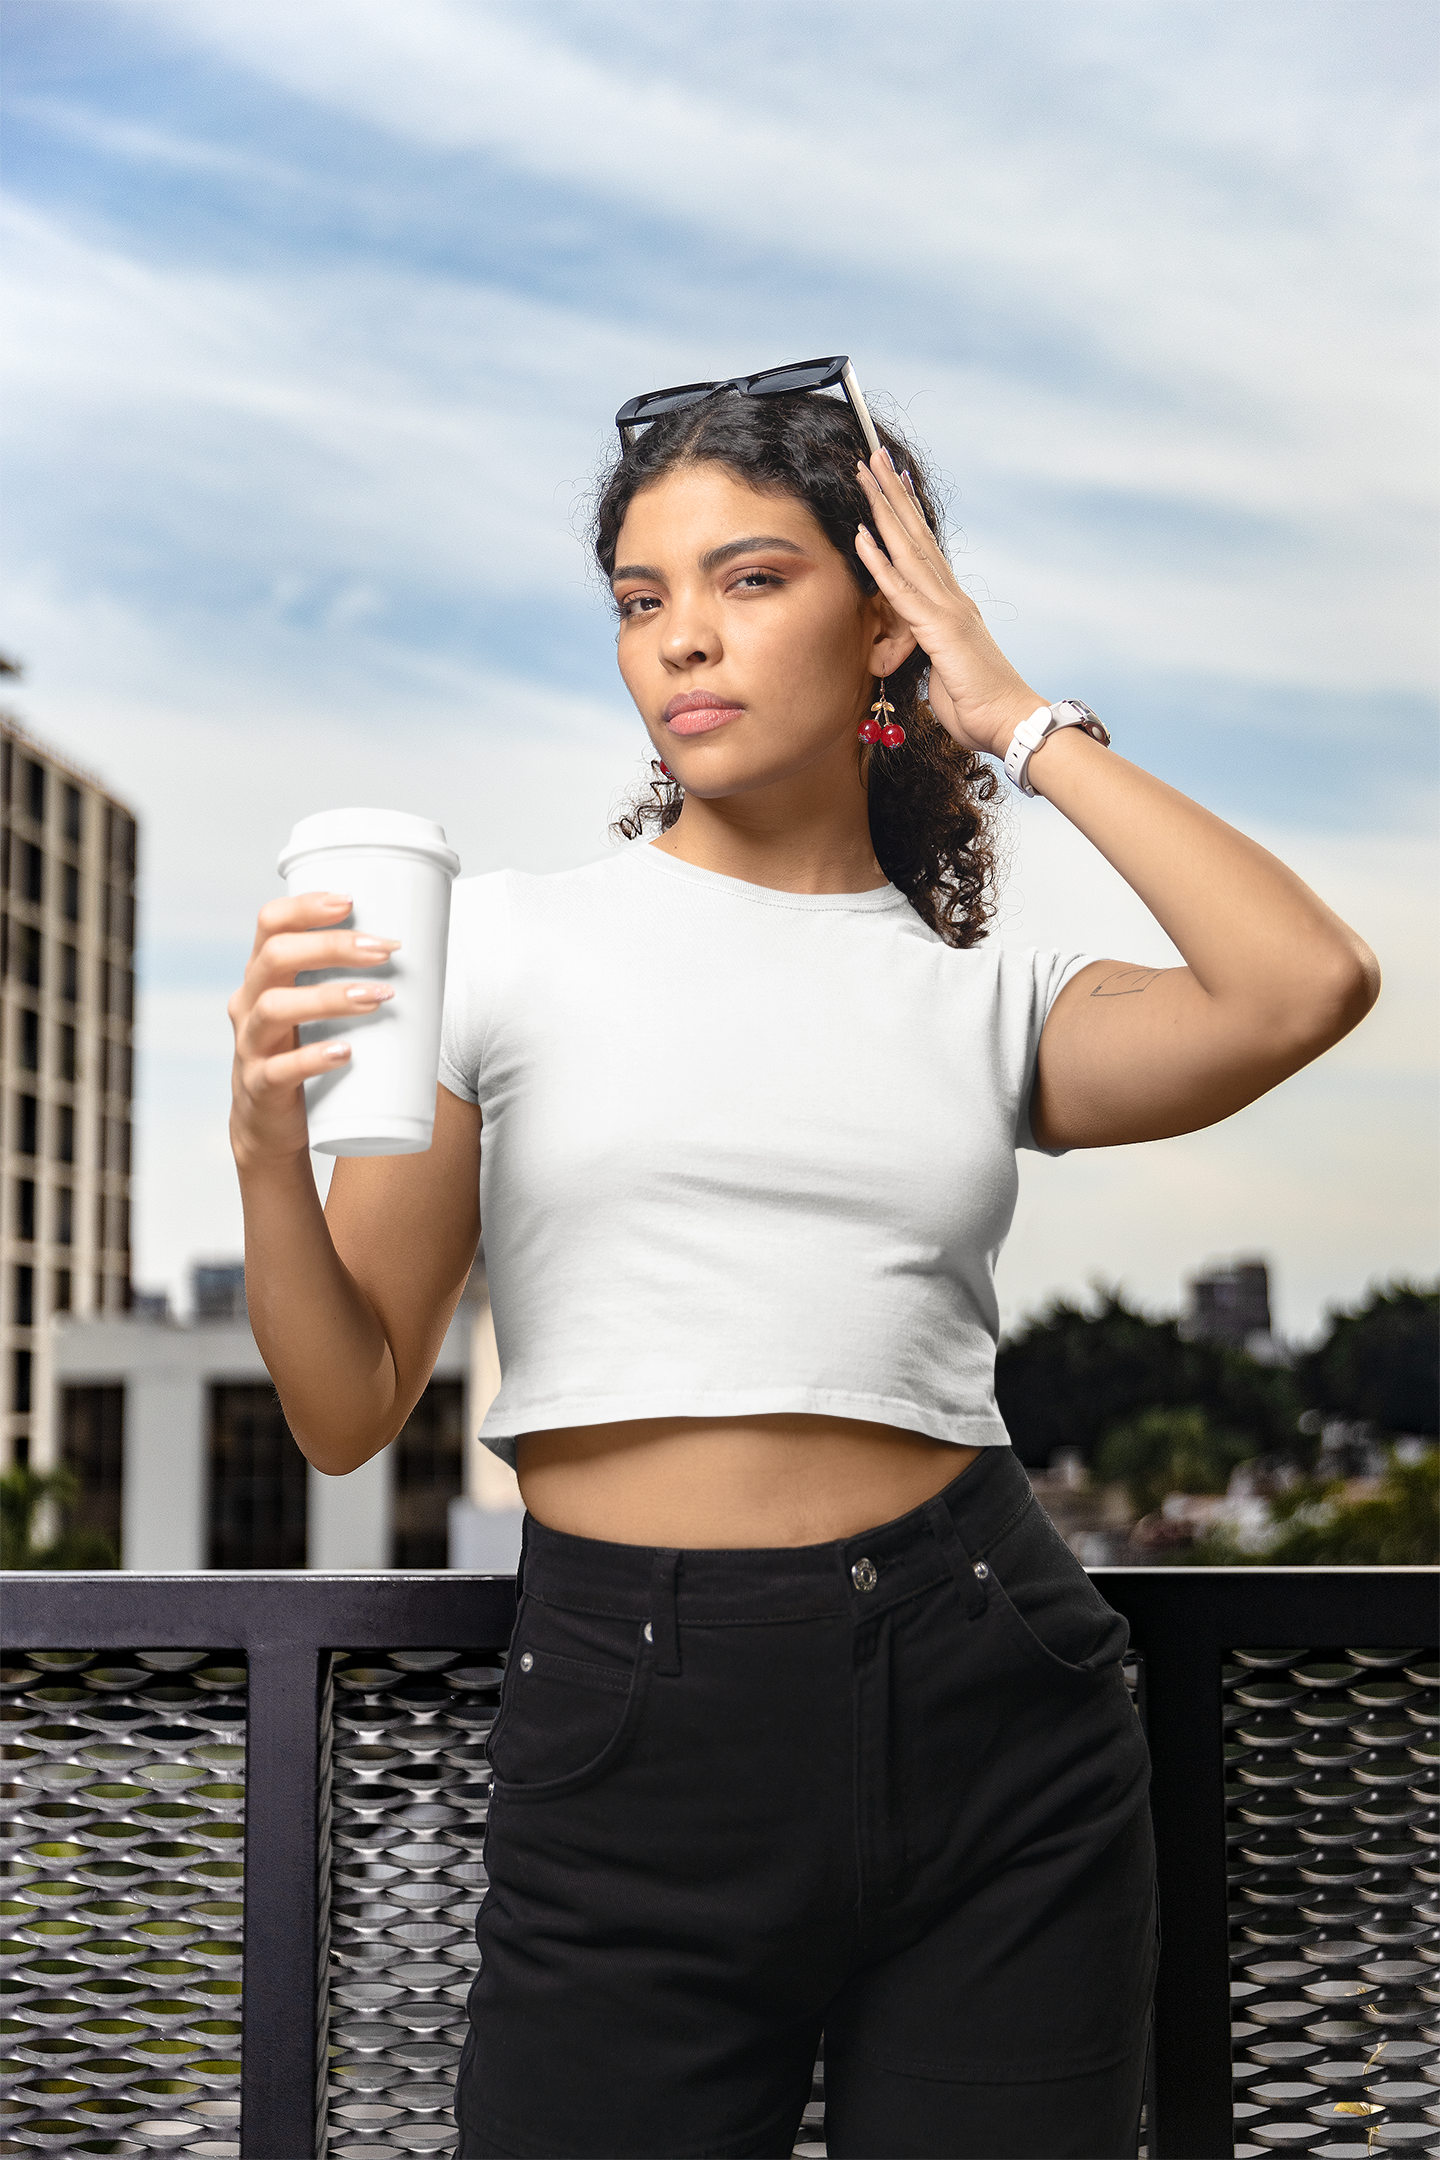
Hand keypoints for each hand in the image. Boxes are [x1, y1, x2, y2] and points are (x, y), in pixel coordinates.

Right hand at [228, 892, 398, 1173]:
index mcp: (264, 975)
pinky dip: (314, 1058)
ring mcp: (251, 1045)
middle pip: (276, 957)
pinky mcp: (260, 1086)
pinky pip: (280, 1069)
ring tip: (377, 997)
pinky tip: (345, 1053)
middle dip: (332, 947)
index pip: (270, 924)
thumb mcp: (317, 1011)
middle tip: (384, 950)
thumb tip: (426, 955)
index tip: (351, 901)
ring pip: (276, 1008)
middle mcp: (249, 1002)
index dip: (305, 907)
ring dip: (330, 997)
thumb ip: (349, 981)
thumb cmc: (306, 1052)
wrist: (272, 1123)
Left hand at [854, 452, 1044, 758]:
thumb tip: (916, 649)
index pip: (922, 550)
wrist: (1009, 722)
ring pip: (908, 549)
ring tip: (866, 475)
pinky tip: (862, 534)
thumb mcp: (944, 671)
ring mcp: (947, 609)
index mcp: (952, 605)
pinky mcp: (939, 629)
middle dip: (892, 494)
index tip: (888, 483)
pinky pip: (902, 590)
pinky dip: (880, 562)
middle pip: (915, 535)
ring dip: (883, 510)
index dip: (904, 515)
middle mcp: (951, 597)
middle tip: (872, 457)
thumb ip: (928, 651)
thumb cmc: (978, 705)